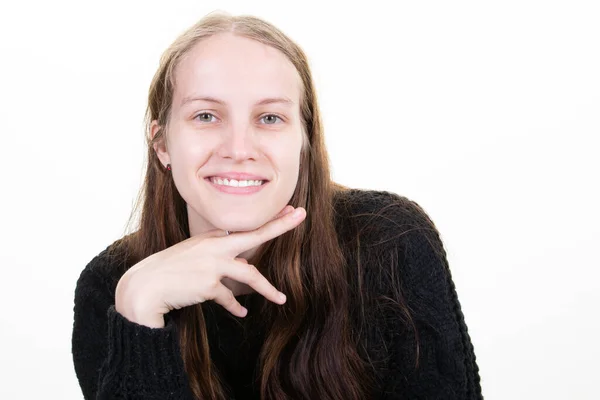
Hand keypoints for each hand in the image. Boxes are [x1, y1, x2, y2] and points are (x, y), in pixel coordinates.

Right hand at [115, 205, 305, 327]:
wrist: (146, 287)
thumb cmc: (170, 270)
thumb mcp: (193, 253)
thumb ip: (214, 249)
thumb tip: (234, 251)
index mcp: (212, 238)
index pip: (246, 228)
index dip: (270, 220)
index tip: (292, 211)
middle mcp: (215, 247)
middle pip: (254, 235)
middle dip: (279, 225)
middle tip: (301, 215)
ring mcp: (212, 264)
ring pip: (249, 275)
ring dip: (267, 289)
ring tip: (281, 299)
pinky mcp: (209, 284)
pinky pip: (229, 297)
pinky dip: (235, 307)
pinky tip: (242, 314)